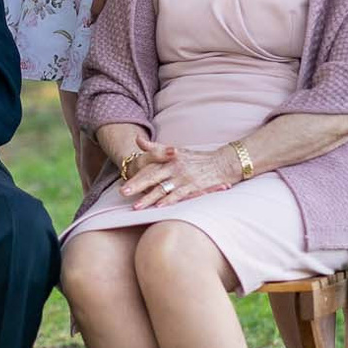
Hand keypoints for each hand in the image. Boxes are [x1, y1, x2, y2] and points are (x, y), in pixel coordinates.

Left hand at [122, 143, 242, 210]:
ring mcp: (184, 177)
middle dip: (137, 186)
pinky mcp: (194, 186)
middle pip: (152, 177)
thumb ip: (156, 147)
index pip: (149, 167)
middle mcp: (175, 167)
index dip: (135, 176)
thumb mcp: (176, 150)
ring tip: (136, 207)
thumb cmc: (197, 159)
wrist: (224, 163)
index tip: (123, 185)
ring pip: (163, 189)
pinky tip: (159, 207)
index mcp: (169, 158)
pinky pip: (179, 194)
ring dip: (149, 198)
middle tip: (123, 193)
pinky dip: (169, 201)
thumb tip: (137, 139)